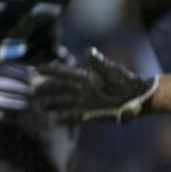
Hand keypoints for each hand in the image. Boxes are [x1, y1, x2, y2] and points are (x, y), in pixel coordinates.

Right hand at [32, 47, 157, 123]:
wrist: (137, 98)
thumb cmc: (125, 81)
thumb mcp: (111, 71)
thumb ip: (99, 63)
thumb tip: (89, 51)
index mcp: (85, 77)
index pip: (64, 72)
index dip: (50, 71)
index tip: (36, 69)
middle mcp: (82, 89)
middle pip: (60, 88)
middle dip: (46, 87)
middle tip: (33, 88)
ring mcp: (85, 101)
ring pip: (64, 102)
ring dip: (52, 103)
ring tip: (39, 106)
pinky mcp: (90, 113)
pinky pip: (73, 116)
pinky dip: (64, 118)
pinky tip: (53, 120)